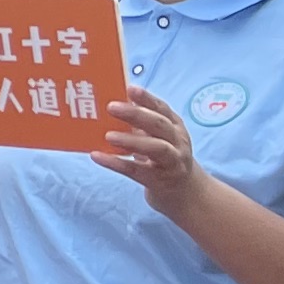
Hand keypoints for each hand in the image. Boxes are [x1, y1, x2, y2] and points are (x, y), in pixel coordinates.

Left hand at [90, 87, 214, 224]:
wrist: (186, 194)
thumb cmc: (165, 159)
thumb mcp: (158, 138)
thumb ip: (141, 124)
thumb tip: (112, 106)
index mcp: (175, 127)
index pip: (162, 109)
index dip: (147, 98)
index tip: (130, 89)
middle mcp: (177, 142)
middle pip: (159, 125)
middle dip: (137, 115)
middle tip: (111, 107)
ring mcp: (172, 162)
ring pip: (156, 148)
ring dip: (132, 140)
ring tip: (108, 136)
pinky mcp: (160, 181)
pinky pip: (137, 171)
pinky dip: (117, 163)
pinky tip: (97, 156)